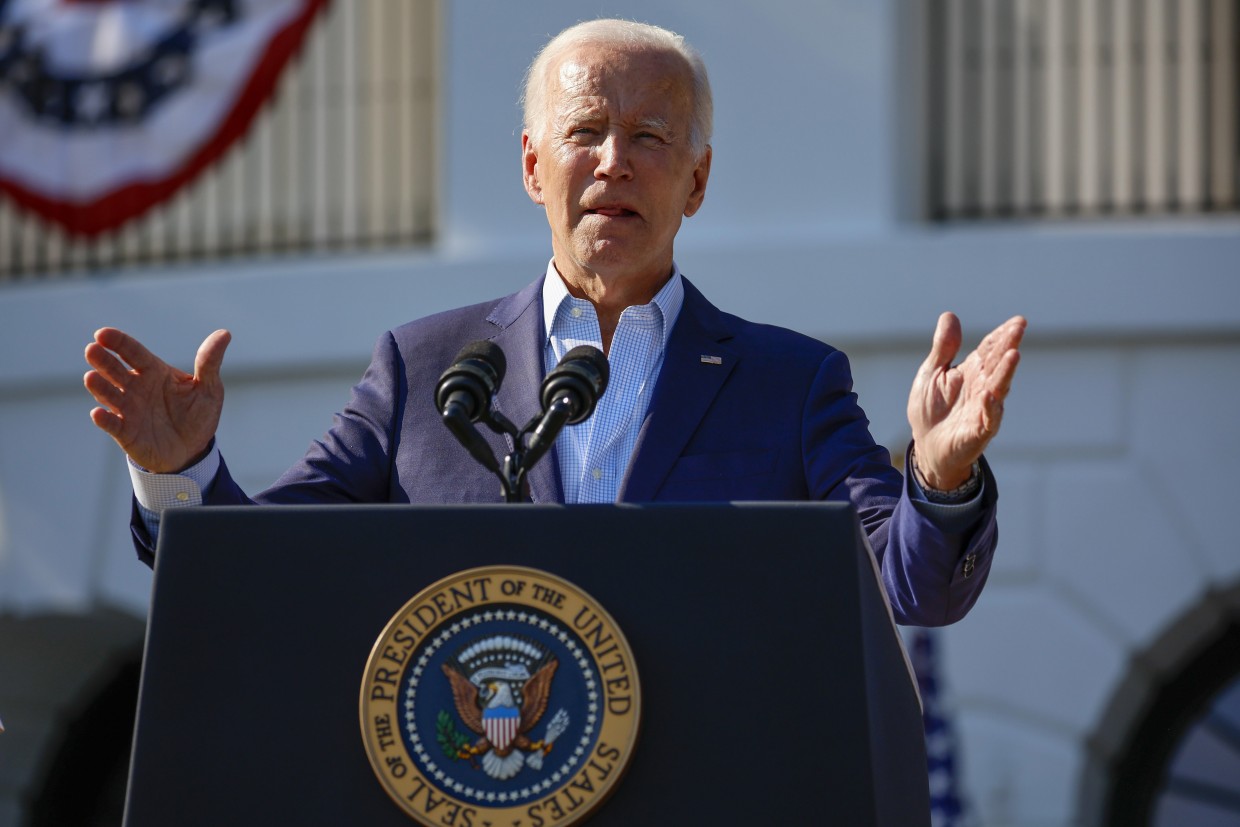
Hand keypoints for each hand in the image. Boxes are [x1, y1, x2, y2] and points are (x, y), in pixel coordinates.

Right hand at [84, 327, 230, 472]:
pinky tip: (98, 413)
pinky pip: (112, 425)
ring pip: (109, 394)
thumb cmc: (198, 414)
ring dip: (99, 386)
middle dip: (102, 360)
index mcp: (154, 371)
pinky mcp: (126, 432)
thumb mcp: (208, 388)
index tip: (102, 333)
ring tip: (91, 377)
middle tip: (92, 350)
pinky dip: (105, 419)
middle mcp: (136, 387)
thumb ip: (209, 362)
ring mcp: (128, 409)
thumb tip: (224, 334)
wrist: (192, 450)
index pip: (133, 352)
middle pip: (115, 370)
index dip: (118, 342)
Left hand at [907, 313, 1024, 488]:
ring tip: (1013, 354)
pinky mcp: (979, 431)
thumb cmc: (931, 409)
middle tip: (1019, 327)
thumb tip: (950, 315)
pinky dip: (991, 408)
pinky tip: (991, 395)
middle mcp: (983, 387)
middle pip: (998, 363)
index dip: (1002, 335)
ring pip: (998, 388)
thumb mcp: (932, 373)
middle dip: (1008, 344)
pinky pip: (988, 419)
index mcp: (972, 371)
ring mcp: (984, 409)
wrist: (927, 445)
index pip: (990, 349)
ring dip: (1006, 372)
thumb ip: (943, 348)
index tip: (1017, 321)